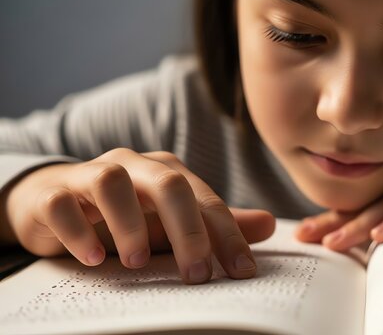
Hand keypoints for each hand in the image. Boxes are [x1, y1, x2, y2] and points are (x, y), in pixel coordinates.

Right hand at [2, 148, 274, 283]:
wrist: (54, 204)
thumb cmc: (123, 216)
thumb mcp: (171, 224)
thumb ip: (216, 226)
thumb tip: (269, 225)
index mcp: (167, 172)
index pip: (207, 201)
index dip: (228, 236)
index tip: (242, 273)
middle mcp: (134, 166)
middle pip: (169, 184)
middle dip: (188, 230)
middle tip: (196, 275)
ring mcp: (90, 174)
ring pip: (113, 181)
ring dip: (130, 224)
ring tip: (140, 263)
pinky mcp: (53, 193)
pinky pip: (63, 204)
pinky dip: (80, 232)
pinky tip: (94, 259)